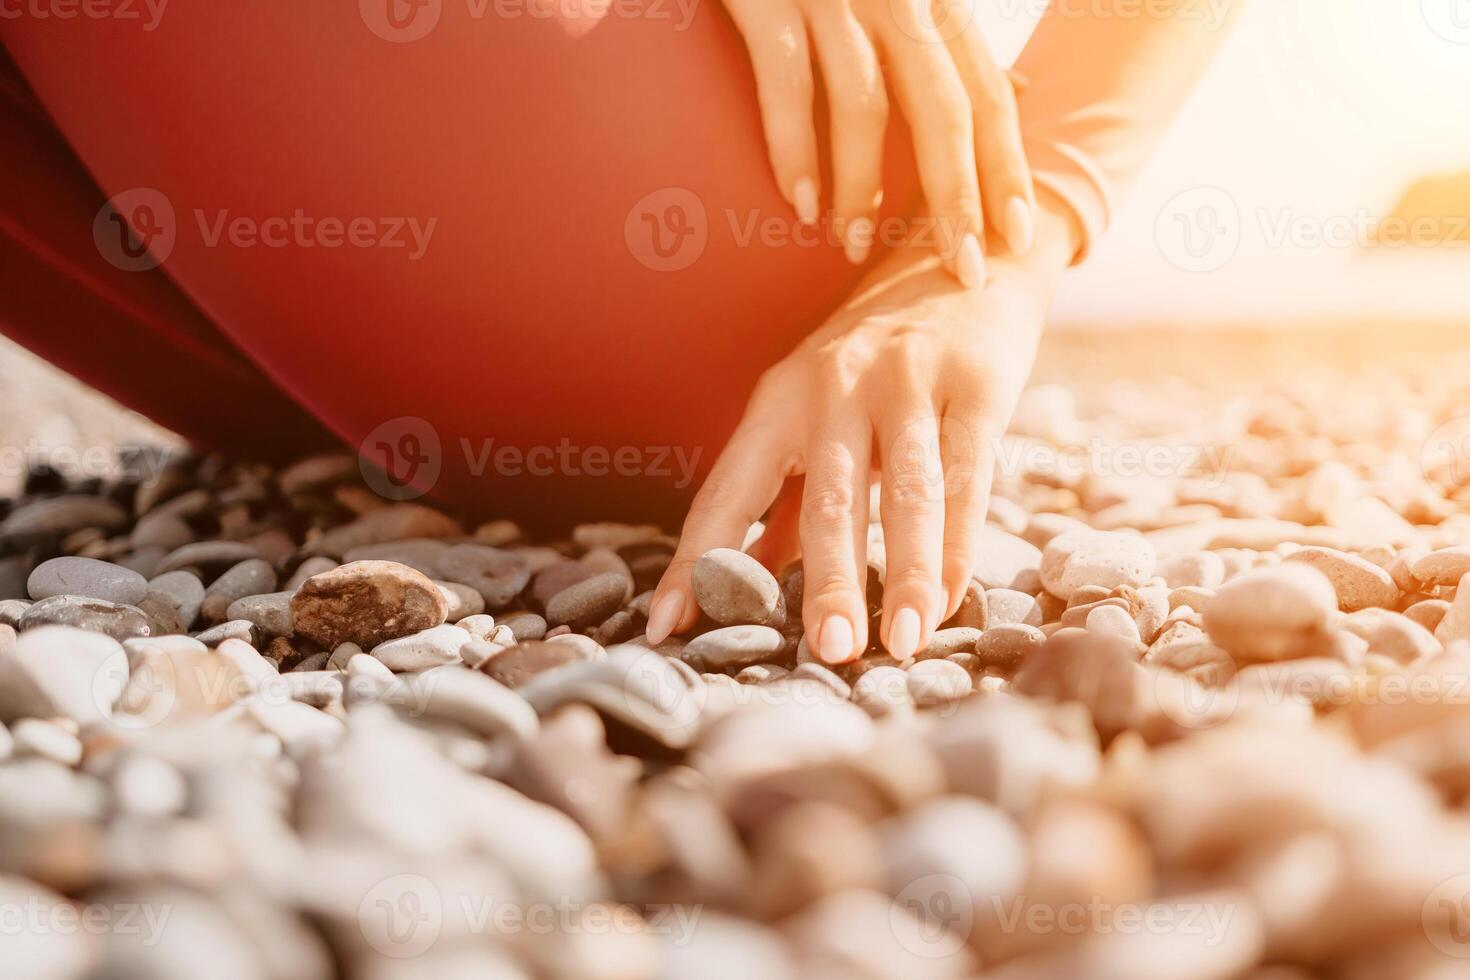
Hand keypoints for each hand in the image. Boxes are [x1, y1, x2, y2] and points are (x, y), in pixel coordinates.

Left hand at [646, 202, 1077, 662]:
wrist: (961, 251)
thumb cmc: (875, 356)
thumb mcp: (815, 410)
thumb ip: (788, 497)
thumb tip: (756, 575)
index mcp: (781, 398)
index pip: (728, 490)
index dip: (694, 560)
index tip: (667, 628)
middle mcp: (837, 386)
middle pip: (827, 498)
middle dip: (828, 579)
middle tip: (828, 651)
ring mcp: (909, 382)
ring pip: (906, 490)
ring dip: (907, 572)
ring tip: (904, 642)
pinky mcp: (978, 384)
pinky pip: (968, 475)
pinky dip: (961, 542)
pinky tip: (954, 598)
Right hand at [723, 0, 1033, 286]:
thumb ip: (946, 39)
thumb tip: (1013, 94)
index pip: (986, 93)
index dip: (1004, 167)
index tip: (1014, 237)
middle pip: (944, 107)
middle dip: (957, 195)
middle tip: (961, 268)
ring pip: (865, 104)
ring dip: (863, 186)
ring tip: (856, 247)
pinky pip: (787, 83)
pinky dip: (794, 148)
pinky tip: (797, 202)